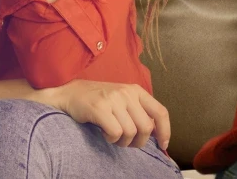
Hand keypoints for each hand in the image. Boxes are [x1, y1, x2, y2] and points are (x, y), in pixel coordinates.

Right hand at [48, 80, 170, 148]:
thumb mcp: (123, 100)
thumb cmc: (100, 101)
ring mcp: (113, 99)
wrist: (72, 94)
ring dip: (122, 142)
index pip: (160, 111)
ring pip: (130, 133)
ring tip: (112, 134)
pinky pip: (115, 133)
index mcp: (136, 91)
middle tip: (126, 141)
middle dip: (138, 142)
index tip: (163, 145)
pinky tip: (104, 132)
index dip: (165, 130)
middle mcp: (127, 93)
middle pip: (146, 128)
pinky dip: (111, 139)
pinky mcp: (100, 108)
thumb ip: (139, 112)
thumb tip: (157, 133)